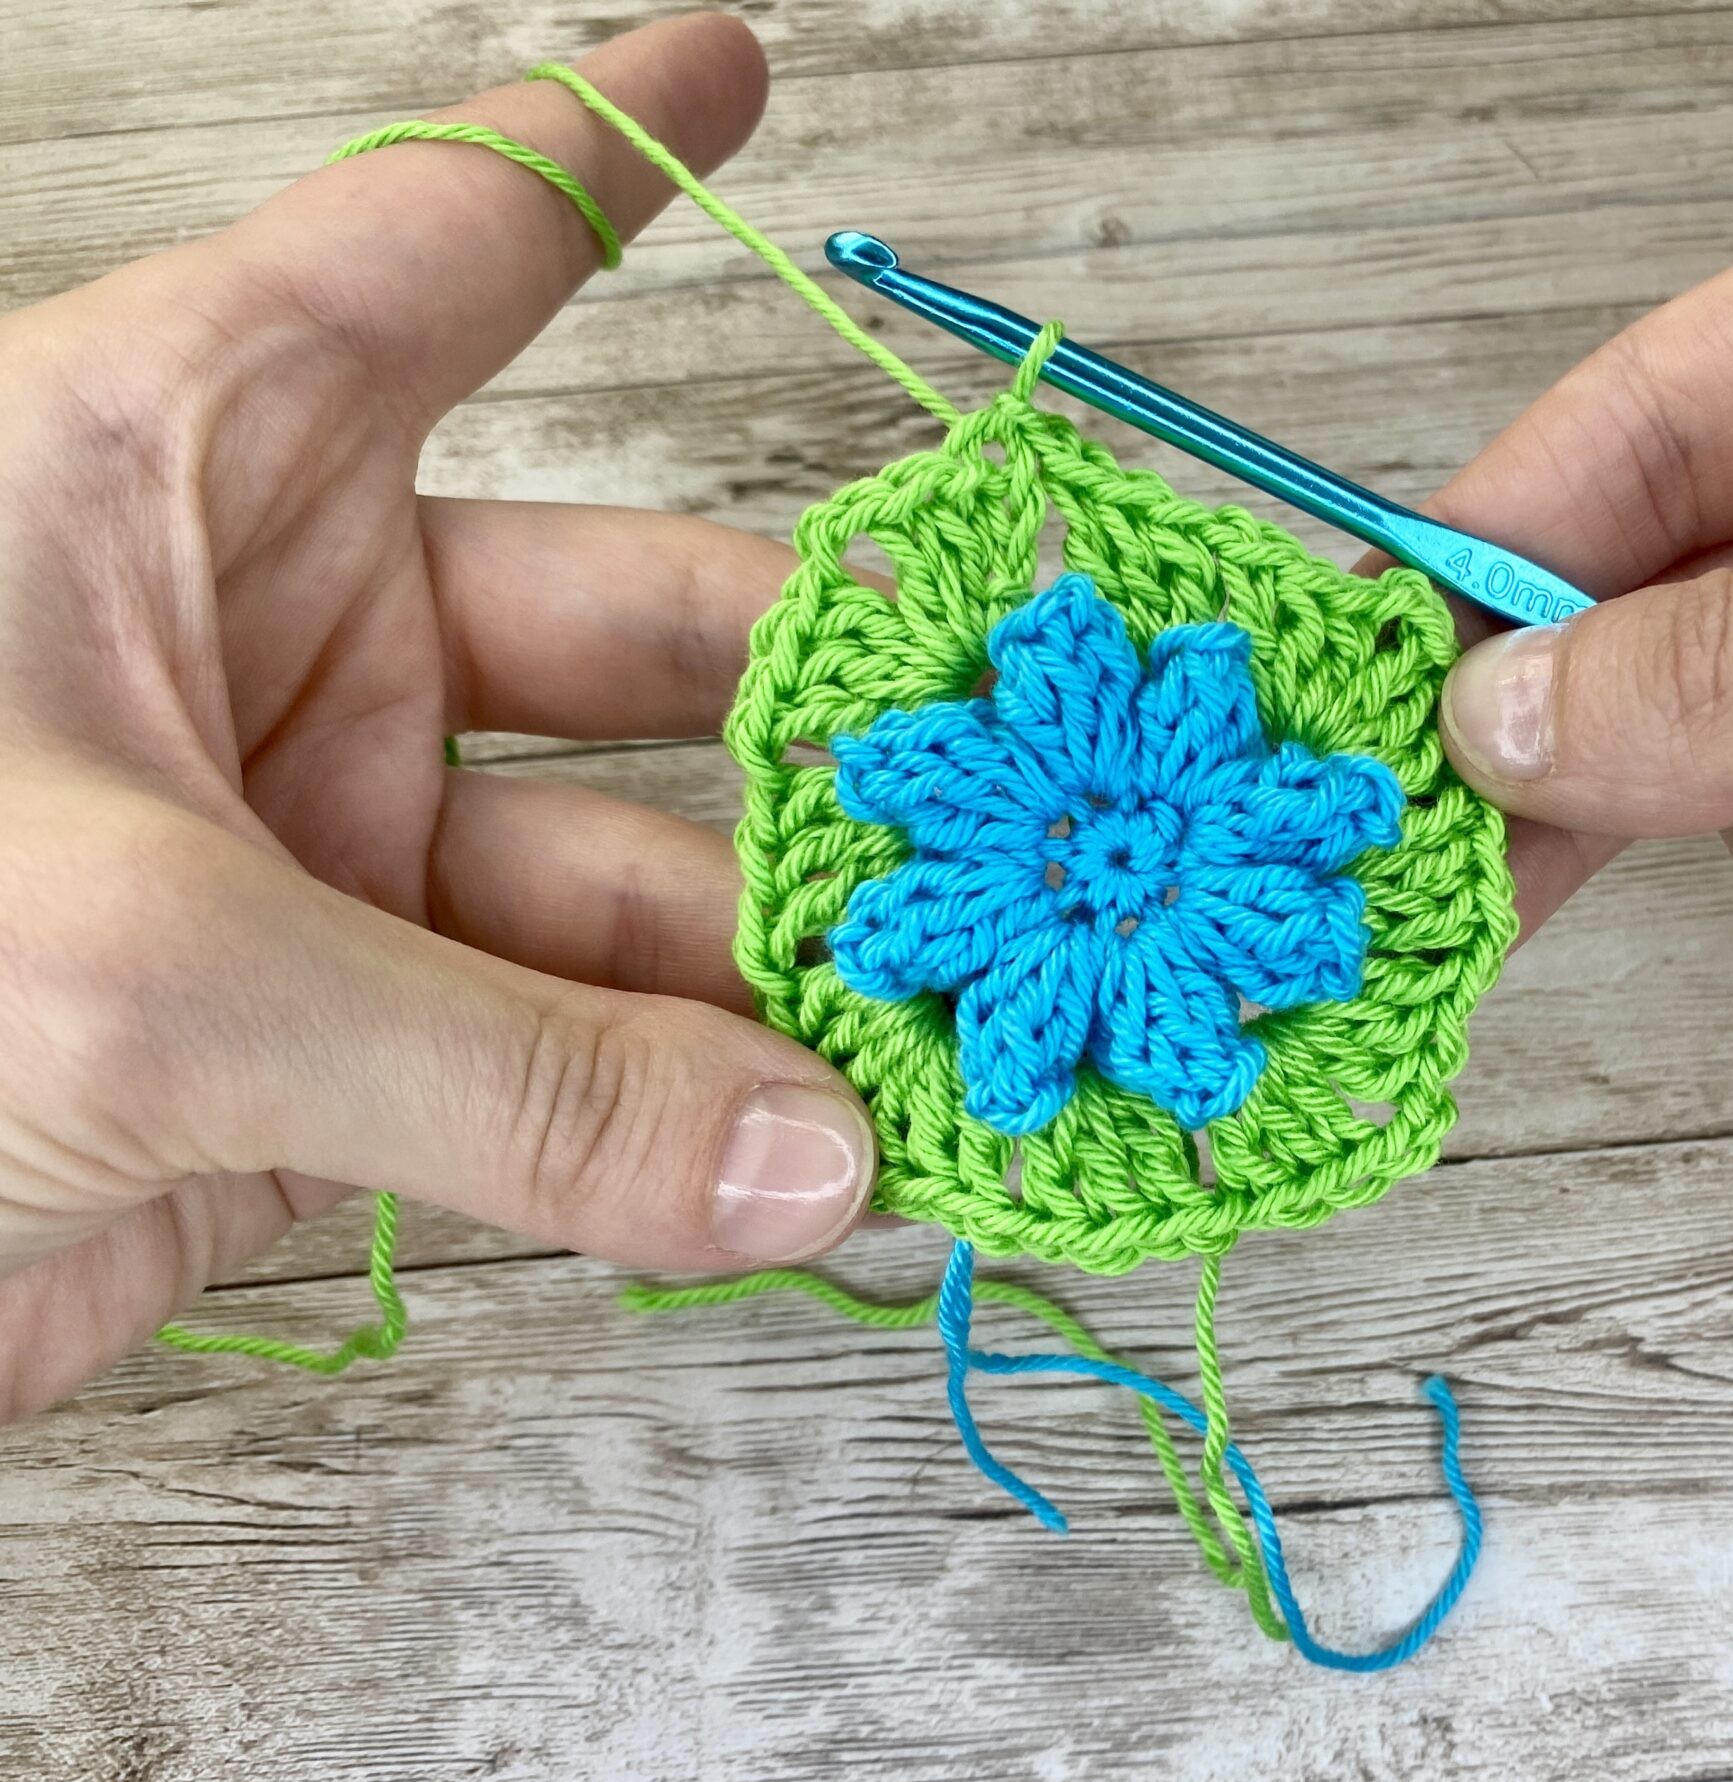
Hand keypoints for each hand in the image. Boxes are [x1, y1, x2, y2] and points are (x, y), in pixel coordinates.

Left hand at [0, 14, 874, 1421]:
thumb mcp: (144, 970)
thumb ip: (507, 1072)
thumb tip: (813, 1154)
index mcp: (169, 467)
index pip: (429, 247)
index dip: (598, 155)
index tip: (741, 70)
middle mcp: (272, 636)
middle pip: (635, 622)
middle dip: (831, 703)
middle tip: (1024, 766)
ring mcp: (319, 853)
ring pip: (631, 881)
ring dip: (786, 971)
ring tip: (958, 1030)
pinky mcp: (334, 1056)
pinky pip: (572, 1065)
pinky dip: (694, 1124)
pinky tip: (825, 1158)